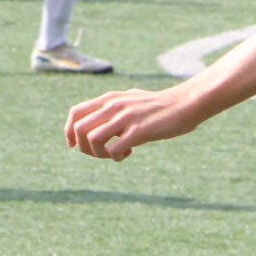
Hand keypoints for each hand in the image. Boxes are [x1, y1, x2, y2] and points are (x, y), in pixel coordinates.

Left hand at [66, 86, 209, 159]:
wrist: (186, 103)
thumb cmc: (161, 105)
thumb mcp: (132, 99)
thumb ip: (115, 106)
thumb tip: (103, 115)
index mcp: (110, 98)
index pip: (75, 113)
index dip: (69, 131)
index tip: (76, 145)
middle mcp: (113, 106)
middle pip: (79, 129)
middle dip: (84, 147)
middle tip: (101, 152)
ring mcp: (125, 118)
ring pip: (92, 139)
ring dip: (98, 153)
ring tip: (114, 154)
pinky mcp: (139, 131)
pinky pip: (113, 149)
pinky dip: (116, 157)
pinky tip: (128, 153)